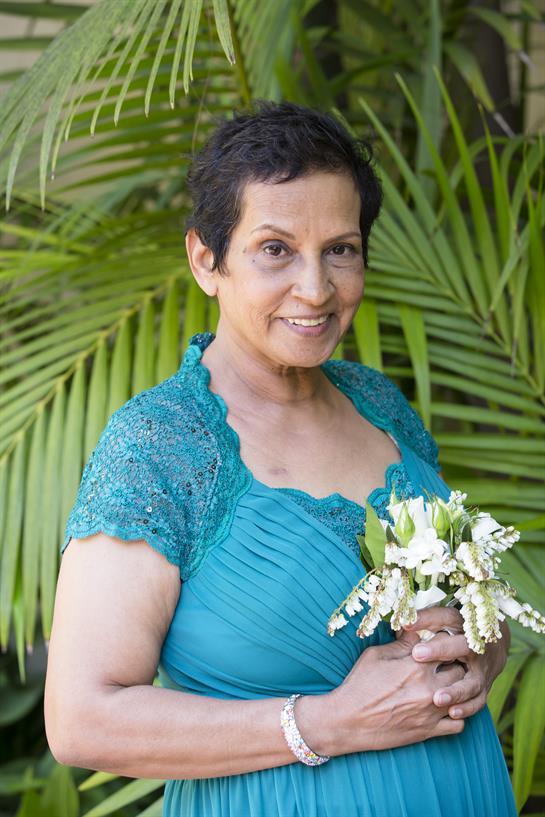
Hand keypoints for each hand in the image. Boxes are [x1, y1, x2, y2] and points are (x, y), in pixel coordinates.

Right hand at [325, 628, 466, 754]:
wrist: (348, 721)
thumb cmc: (359, 684)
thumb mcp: (376, 655)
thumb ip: (402, 644)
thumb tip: (417, 630)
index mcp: (416, 664)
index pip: (446, 645)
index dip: (444, 642)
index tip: (439, 643)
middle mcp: (429, 687)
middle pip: (460, 669)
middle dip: (454, 664)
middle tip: (444, 664)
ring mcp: (431, 711)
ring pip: (463, 696)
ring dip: (457, 689)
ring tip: (446, 684)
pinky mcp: (429, 731)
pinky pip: (459, 724)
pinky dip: (456, 715)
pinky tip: (445, 708)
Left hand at [402, 607, 509, 720]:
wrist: (492, 648)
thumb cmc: (457, 632)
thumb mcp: (444, 620)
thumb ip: (424, 622)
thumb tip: (400, 623)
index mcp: (463, 624)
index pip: (446, 617)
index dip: (427, 619)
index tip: (406, 624)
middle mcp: (476, 645)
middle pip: (462, 646)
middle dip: (441, 650)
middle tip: (418, 654)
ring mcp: (482, 669)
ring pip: (471, 680)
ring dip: (455, 690)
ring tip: (436, 698)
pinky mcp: (484, 688)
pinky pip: (478, 700)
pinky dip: (467, 707)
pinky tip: (452, 713)